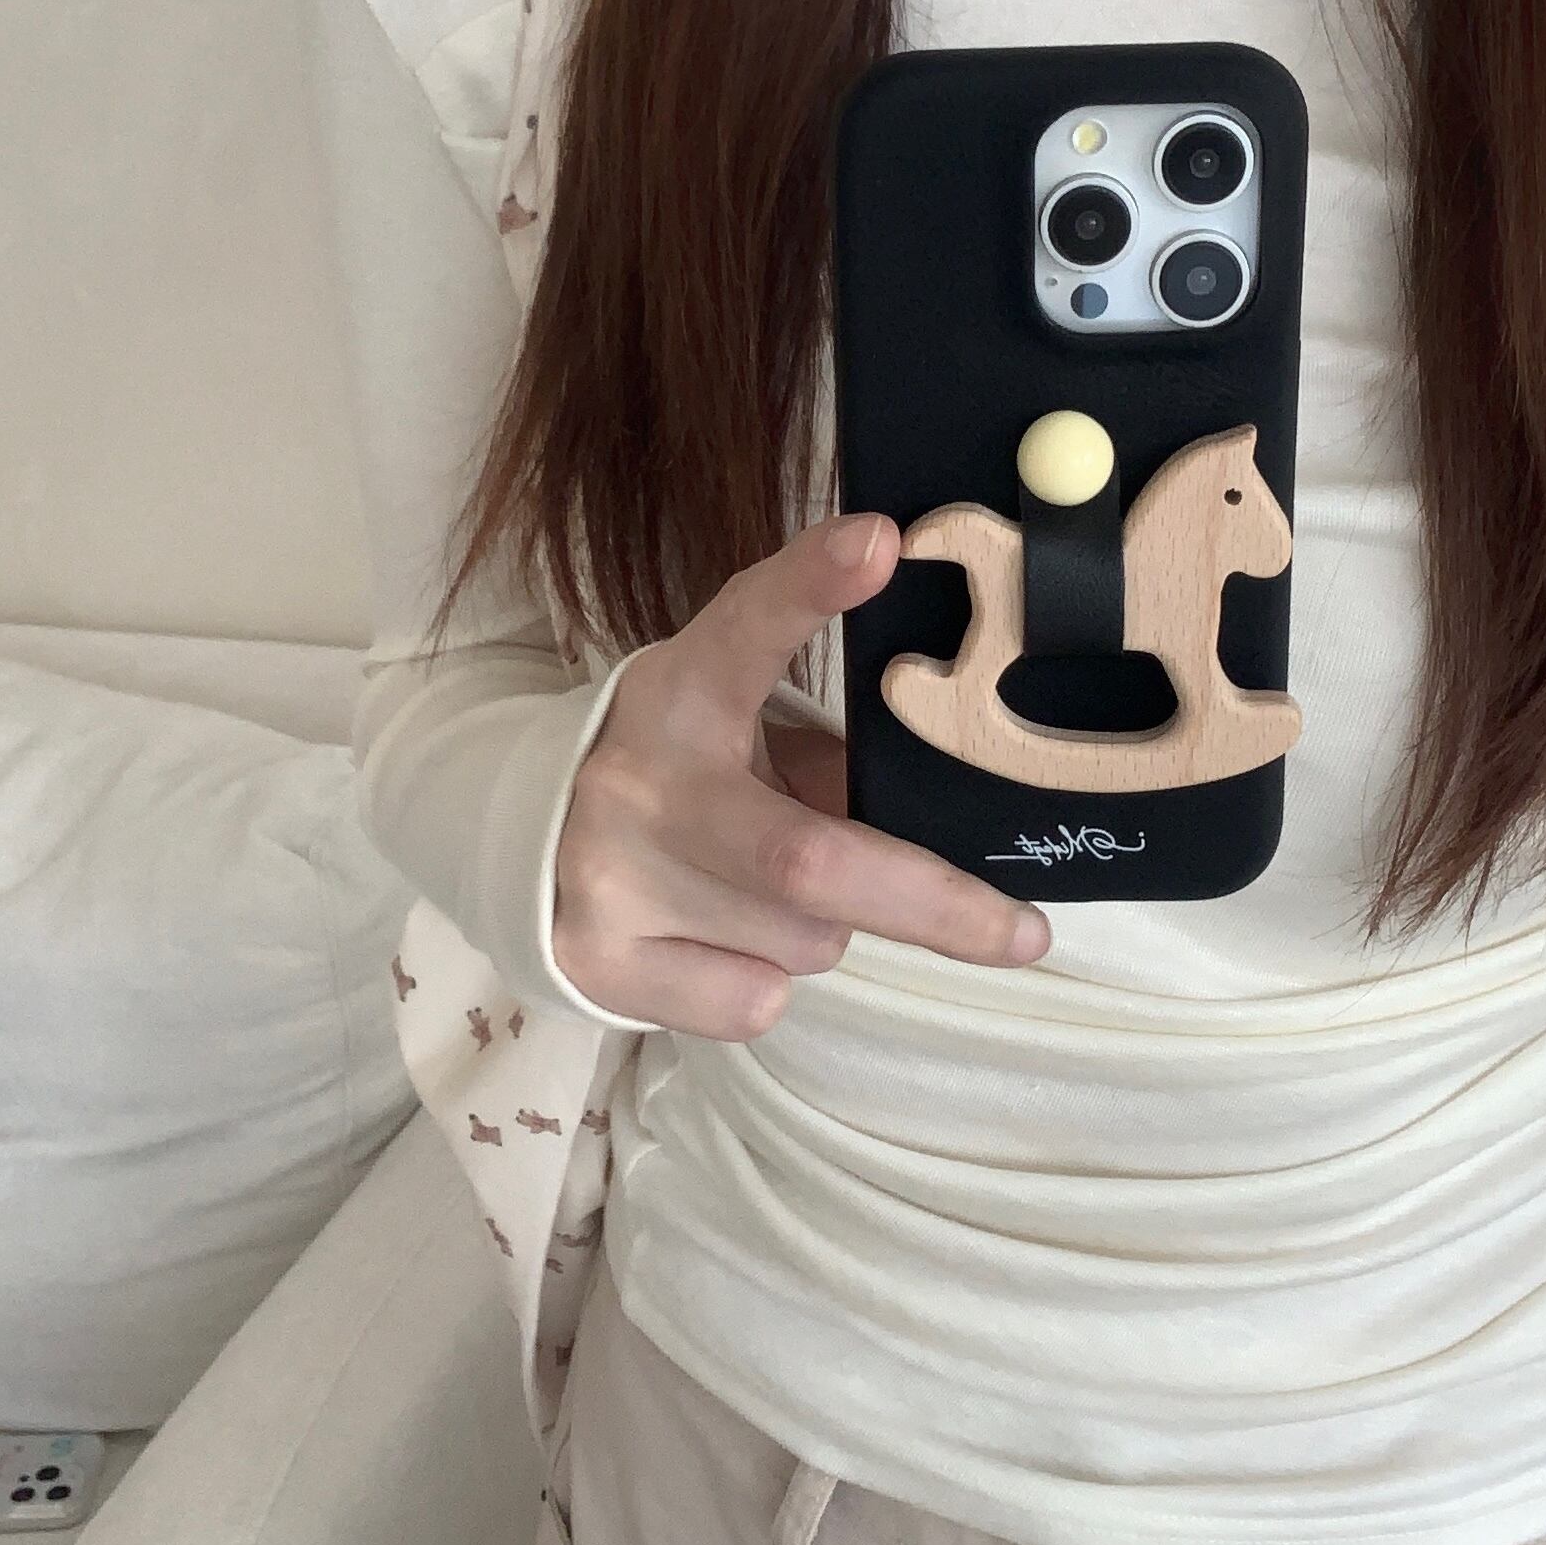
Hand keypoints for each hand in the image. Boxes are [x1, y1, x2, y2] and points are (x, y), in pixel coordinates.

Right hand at [550, 512, 1052, 1038]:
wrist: (522, 840)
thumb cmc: (682, 771)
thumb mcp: (742, 732)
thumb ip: (831, 757)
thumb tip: (954, 821)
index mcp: (681, 694)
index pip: (747, 628)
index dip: (810, 586)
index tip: (881, 542)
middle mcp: (638, 783)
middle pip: (810, 860)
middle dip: (934, 904)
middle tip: (1024, 933)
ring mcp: (609, 880)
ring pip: (799, 940)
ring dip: (829, 928)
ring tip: (767, 890)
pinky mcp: (598, 966)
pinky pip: (753, 1002)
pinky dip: (766, 983)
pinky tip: (715, 940)